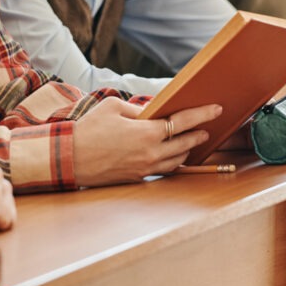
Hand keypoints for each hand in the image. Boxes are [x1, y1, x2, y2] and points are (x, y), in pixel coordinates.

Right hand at [72, 97, 221, 186]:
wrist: (70, 159)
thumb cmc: (89, 129)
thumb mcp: (113, 107)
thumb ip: (138, 108)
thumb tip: (154, 111)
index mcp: (146, 133)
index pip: (182, 122)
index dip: (201, 114)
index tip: (216, 108)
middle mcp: (150, 153)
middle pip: (185, 143)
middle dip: (199, 134)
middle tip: (208, 127)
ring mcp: (145, 168)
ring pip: (177, 160)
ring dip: (188, 149)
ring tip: (194, 140)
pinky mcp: (137, 178)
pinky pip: (163, 169)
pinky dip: (173, 161)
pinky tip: (175, 155)